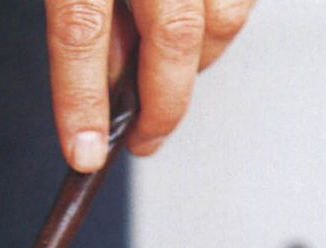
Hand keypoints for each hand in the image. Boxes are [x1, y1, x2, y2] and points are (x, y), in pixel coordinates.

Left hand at [45, 0, 253, 170]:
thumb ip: (89, 22)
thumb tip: (108, 88)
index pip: (80, 33)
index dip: (82, 102)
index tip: (86, 154)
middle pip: (172, 36)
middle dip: (162, 104)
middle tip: (144, 138)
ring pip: (224, 19)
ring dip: (199, 61)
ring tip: (169, 71)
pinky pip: (244, 0)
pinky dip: (221, 25)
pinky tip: (196, 29)